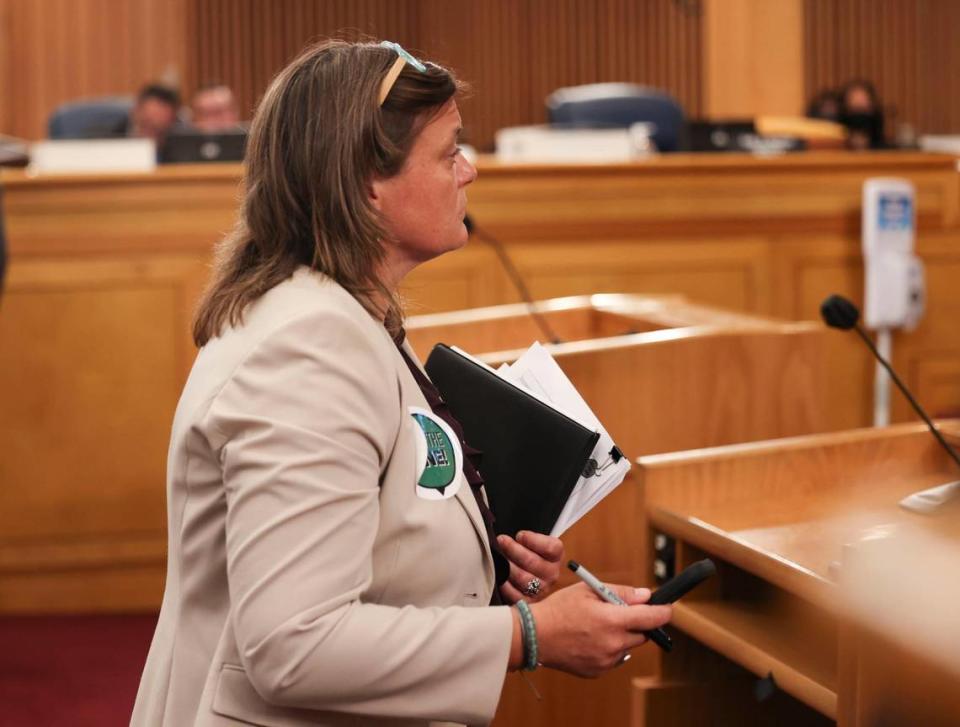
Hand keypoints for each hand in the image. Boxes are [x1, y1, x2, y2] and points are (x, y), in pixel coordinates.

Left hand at [497, 531, 563, 603]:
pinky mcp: (530, 602)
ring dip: (508, 566)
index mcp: (556, 557)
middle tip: (502, 541)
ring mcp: (542, 590)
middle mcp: (552, 574)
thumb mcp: (534, 543)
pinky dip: (506, 586)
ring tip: (498, 558)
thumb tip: (510, 539)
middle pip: (532, 562)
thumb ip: (527, 539)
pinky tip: (500, 577)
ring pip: (523, 578)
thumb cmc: (530, 554)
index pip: (551, 548)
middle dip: (513, 549)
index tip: (520, 535)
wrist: (531, 573)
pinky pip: (516, 595)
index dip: (533, 540)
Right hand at [529, 582, 671, 676]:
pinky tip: (591, 639)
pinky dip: (609, 648)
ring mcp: (607, 660)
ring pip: (628, 646)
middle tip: (619, 613)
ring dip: (622, 636)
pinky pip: (614, 658)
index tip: (668, 608)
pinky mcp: (598, 671)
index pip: (652, 618)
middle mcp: (614, 643)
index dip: (664, 612)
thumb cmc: (559, 609)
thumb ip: (621, 593)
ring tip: (598, 626)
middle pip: (643, 634)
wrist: (534, 636)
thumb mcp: (588, 590)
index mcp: (613, 620)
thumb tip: (646, 595)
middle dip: (637, 622)